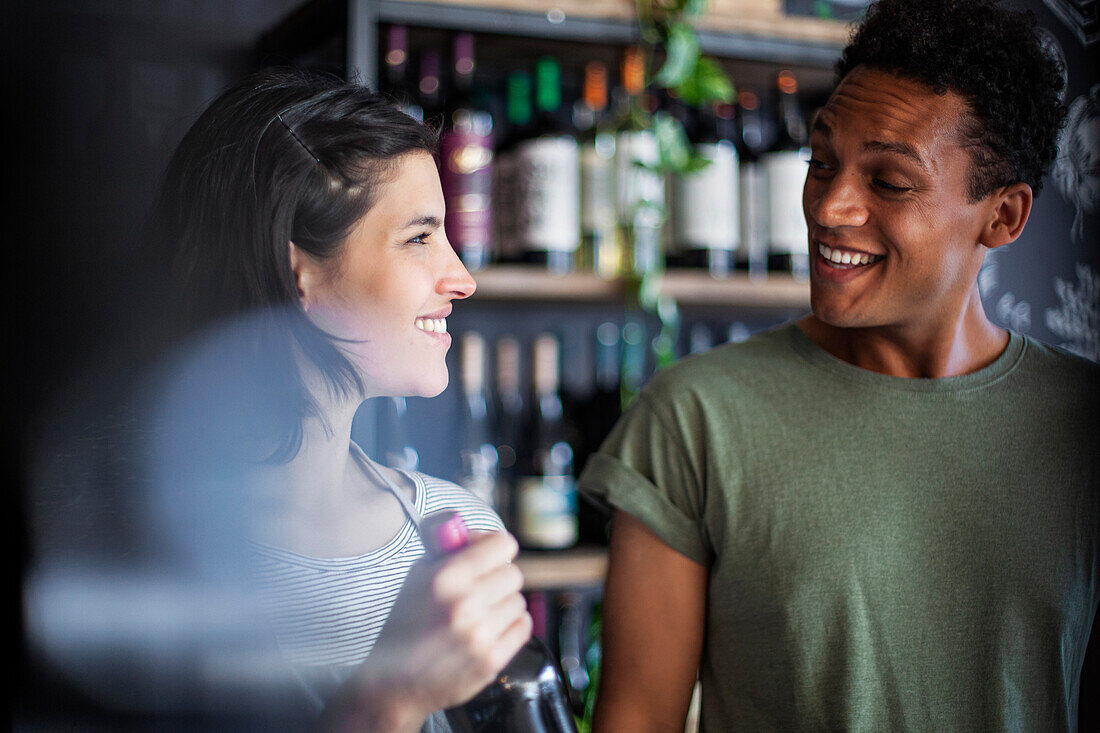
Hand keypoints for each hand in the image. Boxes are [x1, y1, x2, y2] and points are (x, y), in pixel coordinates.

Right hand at [324, 531, 531, 732]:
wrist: (394, 684)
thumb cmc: (405, 624)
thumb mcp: (418, 576)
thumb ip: (450, 549)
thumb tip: (482, 535)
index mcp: (444, 577)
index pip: (502, 544)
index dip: (496, 548)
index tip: (492, 555)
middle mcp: (464, 604)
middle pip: (513, 573)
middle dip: (499, 578)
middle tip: (483, 588)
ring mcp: (479, 635)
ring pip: (519, 601)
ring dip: (503, 604)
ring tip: (480, 614)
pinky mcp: (491, 661)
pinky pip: (524, 626)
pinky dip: (510, 626)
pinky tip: (489, 629)